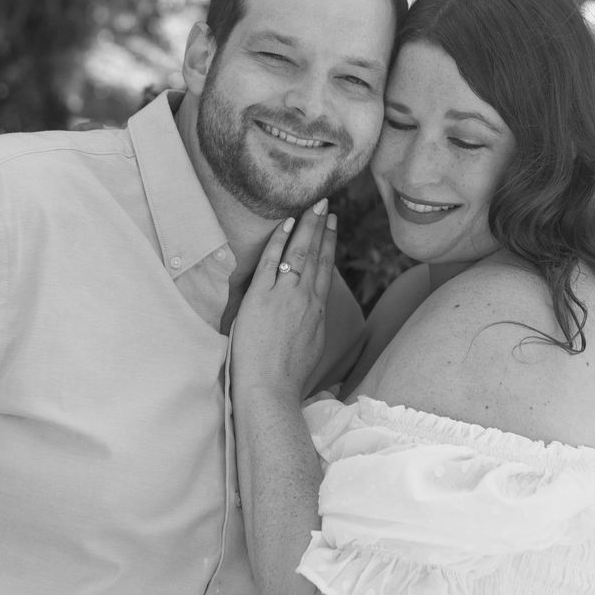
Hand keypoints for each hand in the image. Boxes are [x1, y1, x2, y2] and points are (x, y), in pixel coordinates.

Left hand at [230, 201, 337, 403]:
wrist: (270, 389)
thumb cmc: (287, 378)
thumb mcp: (311, 349)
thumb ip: (312, 327)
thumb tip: (312, 319)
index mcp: (318, 312)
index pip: (326, 269)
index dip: (330, 244)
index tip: (332, 226)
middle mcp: (306, 299)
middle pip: (317, 255)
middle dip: (322, 227)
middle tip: (326, 205)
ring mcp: (284, 296)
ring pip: (300, 253)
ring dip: (307, 226)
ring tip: (313, 207)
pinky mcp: (261, 297)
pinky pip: (272, 261)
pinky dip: (280, 240)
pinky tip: (286, 223)